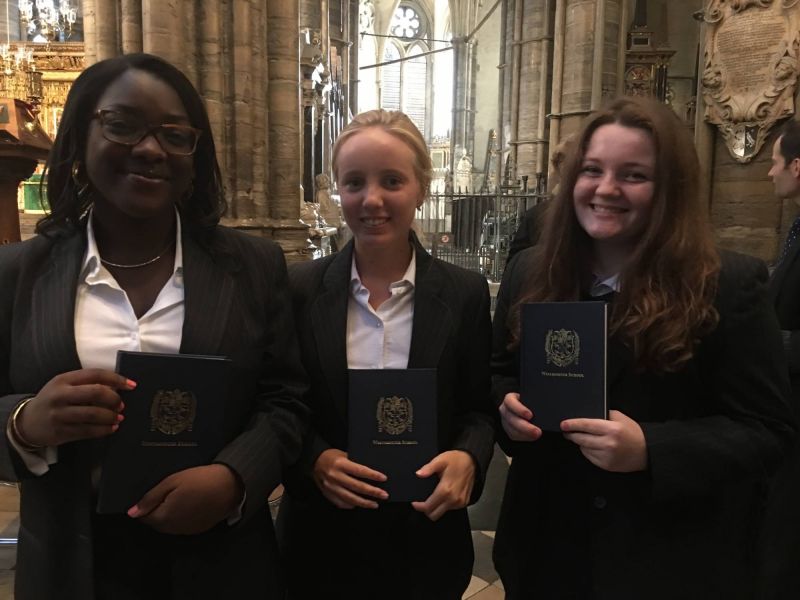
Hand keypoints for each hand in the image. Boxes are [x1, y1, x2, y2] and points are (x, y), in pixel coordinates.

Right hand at [15, 369, 132, 446]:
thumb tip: (117, 388)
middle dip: (114, 399)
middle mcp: (60, 395)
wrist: (27, 422)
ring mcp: (59, 415)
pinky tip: (111, 428)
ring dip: (111, 417)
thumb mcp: (64, 386)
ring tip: (119, 418)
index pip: (95, 374)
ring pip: (93, 414)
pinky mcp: (61, 432)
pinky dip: (104, 430)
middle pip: (96, 393)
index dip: (117, 379)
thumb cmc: (53, 400)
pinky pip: (88, 431)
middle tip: (121, 405)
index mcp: (63, 379)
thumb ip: (86, 384)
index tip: (132, 385)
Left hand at [128, 464, 244, 534]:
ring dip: (168, 515)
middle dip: (155, 511)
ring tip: (176, 497)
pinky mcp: (198, 529)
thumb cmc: (198, 479)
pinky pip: (182, 526)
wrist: (229, 485)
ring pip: (169, 526)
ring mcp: (187, 531)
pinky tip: (188, 504)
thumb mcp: (172, 482)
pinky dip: (180, 518)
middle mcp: (173, 529)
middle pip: (156, 523)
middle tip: (164, 492)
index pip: (144, 517)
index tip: (152, 493)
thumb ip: (150, 498)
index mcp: (164, 517)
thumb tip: (131, 513)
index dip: (144, 505)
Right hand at [313, 448, 387, 508]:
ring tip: (375, 504)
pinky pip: (340, 503)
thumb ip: (355, 463)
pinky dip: (351, 505)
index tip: (383, 478)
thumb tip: (372, 472)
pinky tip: (359, 505)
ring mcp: (330, 487)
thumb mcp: (344, 454)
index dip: (372, 475)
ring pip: (350, 498)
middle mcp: (335, 476)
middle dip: (372, 492)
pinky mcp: (327, 494)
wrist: (313, 461)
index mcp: (340, 464)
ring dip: (364, 502)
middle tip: (384, 495)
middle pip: (357, 486)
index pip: (359, 471)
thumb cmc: (331, 456)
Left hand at [412, 450, 475, 520]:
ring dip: (436, 507)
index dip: (419, 506)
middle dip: (426, 510)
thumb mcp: (440, 460)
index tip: (415, 502)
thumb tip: (418, 474)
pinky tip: (443, 496)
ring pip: (442, 513)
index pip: (428, 507)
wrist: (472, 461)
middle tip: (422, 502)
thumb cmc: (456, 460)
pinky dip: (445, 505)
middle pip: (434, 515)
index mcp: (446, 490)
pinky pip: (451, 509)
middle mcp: (454, 499)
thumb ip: (428, 468)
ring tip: (434, 496)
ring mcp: (460, 502)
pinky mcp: (464, 502)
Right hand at [499, 392, 541, 441]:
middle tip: (537, 431)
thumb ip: (535, 403)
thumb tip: (545, 408)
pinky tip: (532, 437)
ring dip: (525, 434)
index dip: (519, 409)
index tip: (530, 415)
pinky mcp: (509, 430)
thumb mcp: (531, 399)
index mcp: (509, 399)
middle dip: (525, 426)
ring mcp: (505, 421)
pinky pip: (514, 436)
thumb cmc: (530, 403)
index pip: (510, 402)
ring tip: (537, 435)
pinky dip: (524, 437)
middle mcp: (505, 410)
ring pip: (512, 429)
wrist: (527, 408)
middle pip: (511, 419)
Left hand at [561, 410, 647, 471]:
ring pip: (584, 448)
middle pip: (581, 439)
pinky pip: (590, 457)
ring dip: (580, 443)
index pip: (587, 425)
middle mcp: (609, 443)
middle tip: (567, 431)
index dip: (573, 424)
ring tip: (583, 438)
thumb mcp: (620, 418)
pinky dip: (588, 451)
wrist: (646, 452)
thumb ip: (604, 415)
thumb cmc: (633, 433)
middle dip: (571, 434)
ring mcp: (607, 456)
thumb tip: (586, 415)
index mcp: (612, 429)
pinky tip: (593, 446)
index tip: (563, 424)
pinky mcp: (606, 465)